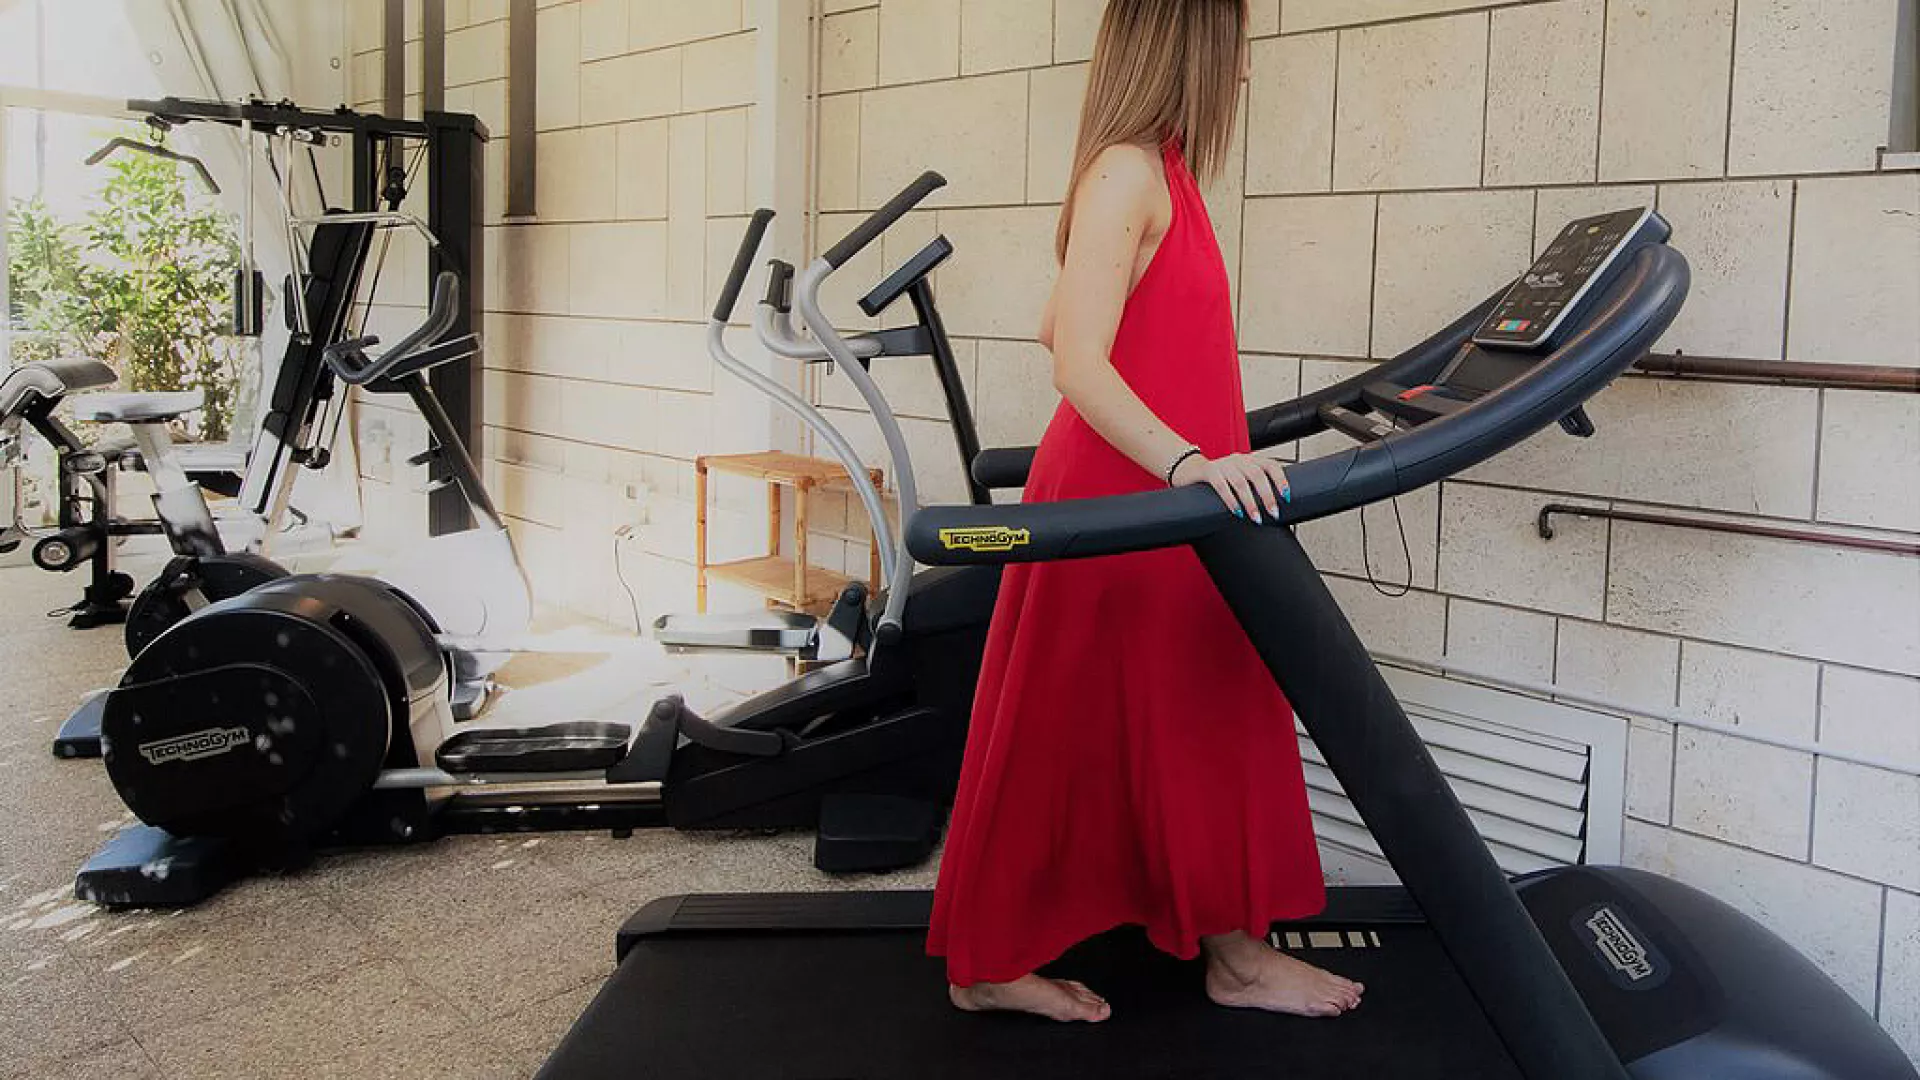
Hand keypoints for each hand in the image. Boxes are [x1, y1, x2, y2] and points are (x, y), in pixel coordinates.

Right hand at [1171, 453, 1290, 522]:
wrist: (1188, 470)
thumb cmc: (1219, 478)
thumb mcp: (1240, 477)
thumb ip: (1254, 485)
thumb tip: (1274, 506)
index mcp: (1250, 459)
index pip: (1271, 465)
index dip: (1281, 480)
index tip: (1286, 496)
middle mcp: (1238, 459)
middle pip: (1257, 475)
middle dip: (1267, 496)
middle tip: (1273, 512)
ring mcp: (1223, 464)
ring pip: (1241, 482)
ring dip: (1250, 502)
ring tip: (1256, 518)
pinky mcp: (1208, 471)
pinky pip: (1221, 486)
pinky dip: (1230, 500)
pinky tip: (1236, 511)